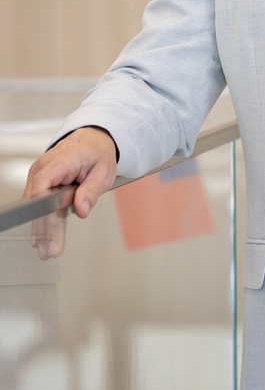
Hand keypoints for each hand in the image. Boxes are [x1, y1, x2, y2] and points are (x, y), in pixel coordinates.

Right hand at [24, 126, 117, 257]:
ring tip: (47, 249)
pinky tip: (46, 237)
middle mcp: (45, 165)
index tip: (51, 227)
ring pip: (36, 203)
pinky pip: (40, 201)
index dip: (44, 208)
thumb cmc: (98, 153)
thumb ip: (91, 191)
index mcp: (62, 160)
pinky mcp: (41, 180)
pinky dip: (44, 218)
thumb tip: (81, 210)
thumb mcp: (103, 172)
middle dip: (43, 227)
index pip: (43, 184)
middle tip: (50, 249)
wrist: (94, 140)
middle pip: (37, 199)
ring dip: (42, 226)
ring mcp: (40, 172)